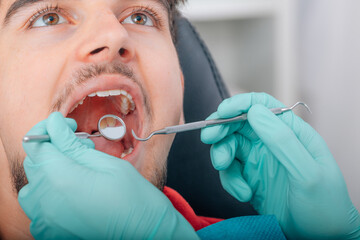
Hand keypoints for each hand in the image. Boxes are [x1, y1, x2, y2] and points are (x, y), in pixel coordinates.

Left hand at [19, 112, 197, 239]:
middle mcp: (47, 201)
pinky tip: (73, 189)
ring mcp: (46, 220)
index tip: (67, 126)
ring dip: (51, 170)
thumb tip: (54, 124)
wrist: (145, 231)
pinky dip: (50, 192)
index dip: (51, 127)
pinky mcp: (50, 231)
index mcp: (62, 179)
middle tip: (82, 146)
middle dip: (55, 147)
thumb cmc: (134, 197)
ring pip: (34, 183)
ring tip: (77, 169)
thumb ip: (73, 144)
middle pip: (35, 162)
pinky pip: (38, 206)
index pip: (36, 143)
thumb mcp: (106, 163)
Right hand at [201, 93, 359, 238]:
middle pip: (239, 124)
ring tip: (225, 170)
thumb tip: (255, 111)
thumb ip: (282, 140)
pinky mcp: (249, 177)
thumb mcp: (307, 172)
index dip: (240, 104)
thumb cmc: (325, 205)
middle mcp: (272, 142)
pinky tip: (244, 194)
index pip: (262, 106)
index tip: (222, 112)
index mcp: (291, 133)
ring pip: (229, 146)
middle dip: (221, 128)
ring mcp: (259, 160)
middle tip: (209, 138)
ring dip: (222, 156)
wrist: (319, 238)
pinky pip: (230, 171)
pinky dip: (230, 181)